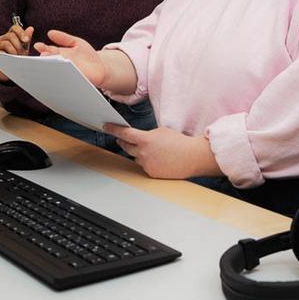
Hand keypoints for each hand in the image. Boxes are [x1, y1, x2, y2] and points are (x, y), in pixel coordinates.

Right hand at [0, 24, 33, 80]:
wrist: (7, 70)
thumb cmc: (16, 57)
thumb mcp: (23, 48)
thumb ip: (26, 38)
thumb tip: (31, 28)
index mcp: (11, 35)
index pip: (15, 28)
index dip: (21, 32)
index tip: (27, 40)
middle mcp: (3, 38)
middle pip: (10, 35)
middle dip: (18, 44)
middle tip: (22, 52)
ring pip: (5, 43)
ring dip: (13, 50)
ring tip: (17, 57)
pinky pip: (0, 52)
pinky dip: (7, 55)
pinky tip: (11, 59)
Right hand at [34, 29, 105, 87]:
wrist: (101, 68)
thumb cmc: (87, 55)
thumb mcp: (76, 43)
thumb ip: (64, 38)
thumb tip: (50, 33)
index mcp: (59, 55)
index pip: (48, 51)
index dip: (42, 49)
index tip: (38, 45)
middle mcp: (60, 65)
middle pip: (49, 63)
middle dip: (45, 60)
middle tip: (42, 57)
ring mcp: (65, 74)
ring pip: (56, 73)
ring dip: (53, 70)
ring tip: (53, 65)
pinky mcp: (73, 83)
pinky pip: (66, 82)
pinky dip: (64, 79)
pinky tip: (65, 75)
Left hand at [103, 124, 221, 178]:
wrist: (191, 157)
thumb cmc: (179, 142)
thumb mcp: (161, 131)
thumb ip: (147, 134)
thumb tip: (140, 138)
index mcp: (145, 139)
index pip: (124, 133)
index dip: (113, 129)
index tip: (106, 126)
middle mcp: (143, 153)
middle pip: (126, 146)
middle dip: (124, 142)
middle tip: (123, 139)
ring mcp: (146, 164)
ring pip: (136, 157)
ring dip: (139, 153)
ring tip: (154, 150)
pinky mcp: (151, 173)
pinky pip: (144, 166)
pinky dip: (148, 162)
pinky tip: (159, 159)